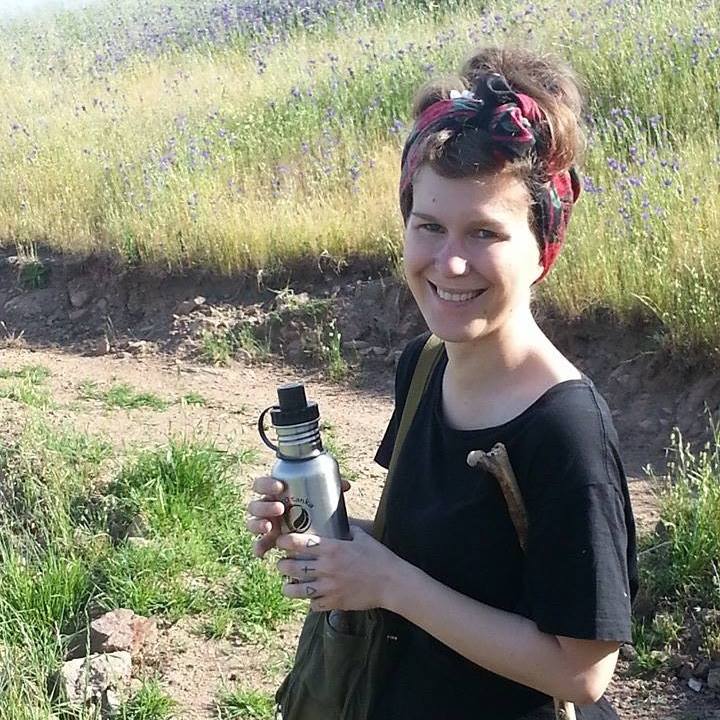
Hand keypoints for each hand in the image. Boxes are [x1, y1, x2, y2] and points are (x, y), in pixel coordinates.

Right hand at [246, 476, 350, 558]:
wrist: (317, 527)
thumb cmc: (316, 506)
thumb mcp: (323, 495)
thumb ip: (333, 486)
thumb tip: (346, 485)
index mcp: (275, 492)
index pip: (262, 484)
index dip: (267, 484)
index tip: (280, 486)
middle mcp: (267, 507)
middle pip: (256, 505)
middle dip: (265, 506)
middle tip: (280, 508)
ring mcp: (266, 524)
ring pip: (253, 523)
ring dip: (258, 524)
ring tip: (270, 527)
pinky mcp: (268, 540)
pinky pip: (259, 545)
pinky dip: (259, 548)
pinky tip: (262, 553)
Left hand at [275, 525, 402, 611]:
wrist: (392, 583)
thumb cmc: (379, 558)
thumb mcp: (363, 537)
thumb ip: (348, 530)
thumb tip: (341, 523)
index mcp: (332, 548)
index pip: (299, 543)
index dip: (285, 542)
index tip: (280, 541)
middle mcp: (327, 567)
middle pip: (292, 567)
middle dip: (282, 565)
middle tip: (282, 563)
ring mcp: (329, 587)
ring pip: (297, 590)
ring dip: (289, 587)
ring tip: (287, 585)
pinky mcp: (334, 602)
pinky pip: (313, 605)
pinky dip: (309, 602)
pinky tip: (309, 598)